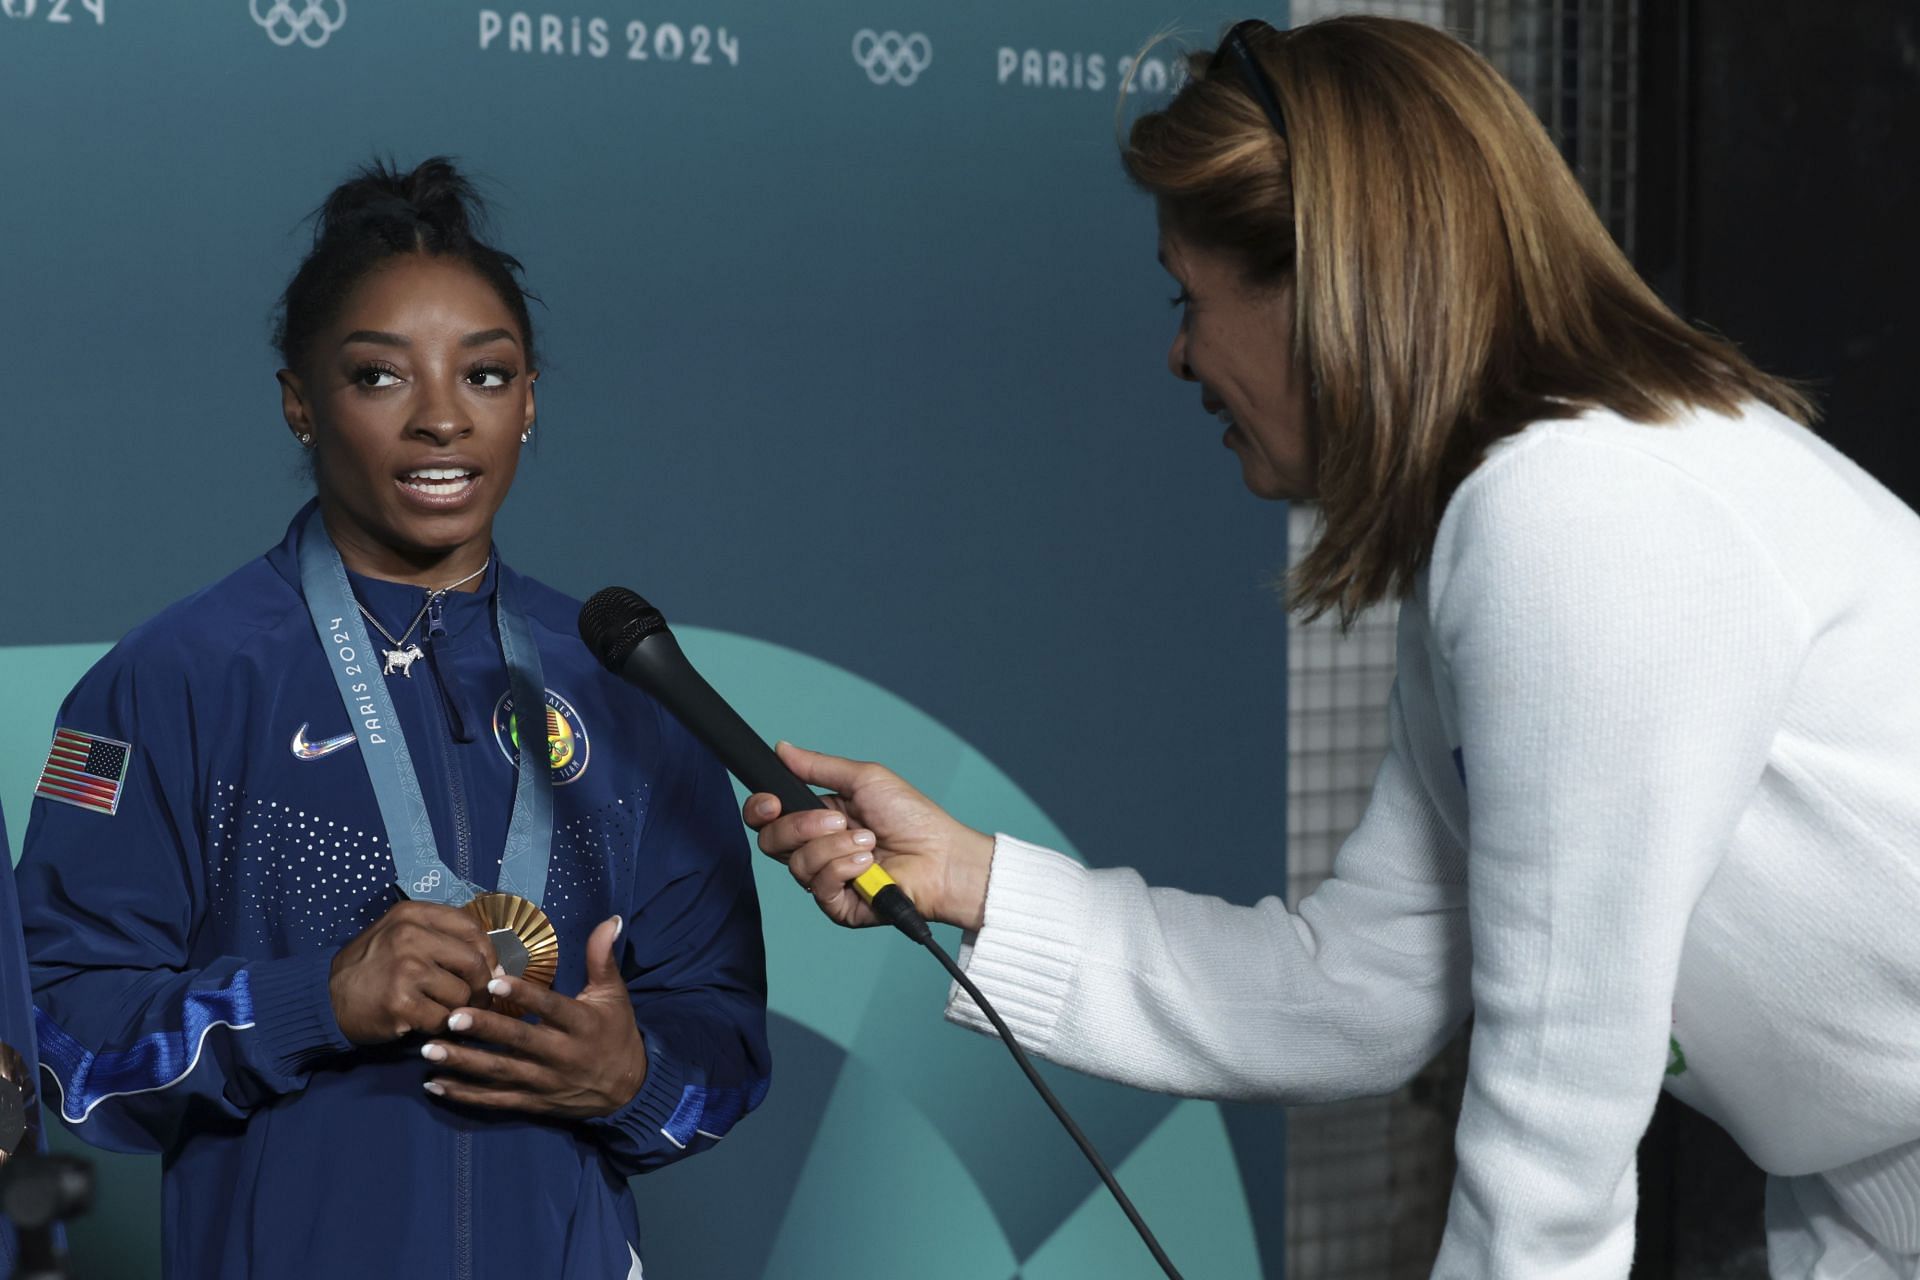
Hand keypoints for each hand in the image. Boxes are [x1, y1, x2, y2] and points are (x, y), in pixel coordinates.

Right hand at [329, 900, 500, 1044]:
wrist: (325, 999)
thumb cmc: (372, 967)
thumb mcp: (400, 934)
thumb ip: (443, 939)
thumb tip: (495, 967)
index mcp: (412, 914)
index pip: (473, 929)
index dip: (489, 954)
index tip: (489, 971)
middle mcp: (410, 936)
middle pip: (475, 963)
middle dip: (481, 987)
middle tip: (475, 1000)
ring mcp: (405, 969)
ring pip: (462, 994)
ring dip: (457, 1009)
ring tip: (439, 1009)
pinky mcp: (400, 1002)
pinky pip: (443, 1019)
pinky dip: (438, 1025)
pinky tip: (422, 1021)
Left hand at [421, 916, 646, 1118]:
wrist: (627, 1089)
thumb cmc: (616, 1032)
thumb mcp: (615, 994)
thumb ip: (603, 957)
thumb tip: (610, 919)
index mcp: (581, 1024)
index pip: (550, 1007)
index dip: (523, 995)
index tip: (493, 981)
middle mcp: (561, 1055)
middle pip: (518, 1041)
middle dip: (483, 1028)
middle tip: (450, 1016)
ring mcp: (544, 1082)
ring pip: (500, 1072)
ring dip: (463, 1062)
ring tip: (428, 1050)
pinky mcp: (532, 1102)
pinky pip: (495, 1100)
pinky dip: (465, 1094)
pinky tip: (435, 1085)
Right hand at [744, 742, 994, 931]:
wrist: (942, 855)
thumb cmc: (912, 816)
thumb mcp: (863, 779)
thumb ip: (818, 767)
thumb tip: (782, 748)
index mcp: (817, 818)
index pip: (769, 818)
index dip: (761, 809)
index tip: (772, 802)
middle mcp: (816, 849)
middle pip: (771, 841)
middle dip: (800, 826)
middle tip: (838, 819)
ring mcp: (826, 879)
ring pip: (796, 864)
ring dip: (834, 846)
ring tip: (868, 840)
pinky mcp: (838, 906)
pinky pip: (819, 887)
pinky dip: (843, 868)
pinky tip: (867, 862)